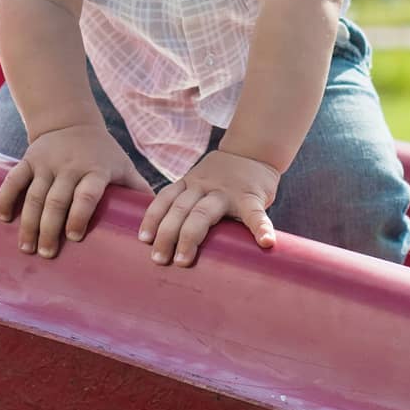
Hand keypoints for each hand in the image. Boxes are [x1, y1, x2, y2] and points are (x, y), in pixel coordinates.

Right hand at [0, 125, 153, 257]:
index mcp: (95, 170)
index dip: (79, 215)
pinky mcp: (28, 160)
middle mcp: (69, 166)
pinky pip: (13, 180)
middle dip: (49, 229)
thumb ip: (138, 190)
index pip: (87, 194)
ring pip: (33, 195)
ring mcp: (46, 163)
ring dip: (28, 223)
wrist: (71, 122)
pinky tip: (5, 219)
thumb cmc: (103, 153)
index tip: (74, 238)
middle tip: (47, 254)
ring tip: (27, 248)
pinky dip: (6, 198)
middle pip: (56, 200)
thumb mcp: (123, 166)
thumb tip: (158, 222)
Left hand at [137, 149, 279, 267]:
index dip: (152, 218)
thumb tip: (168, 239)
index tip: (143, 240)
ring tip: (184, 261)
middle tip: (159, 259)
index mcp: (190, 183)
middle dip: (166, 234)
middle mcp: (204, 185)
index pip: (165, 198)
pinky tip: (265, 242)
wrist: (255, 149)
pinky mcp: (252, 196)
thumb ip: (189, 202)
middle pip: (180, 209)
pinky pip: (254, 214)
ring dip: (191, 237)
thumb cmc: (224, 177)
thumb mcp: (200, 182)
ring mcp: (228, 192)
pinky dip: (260, 228)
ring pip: (204, 213)